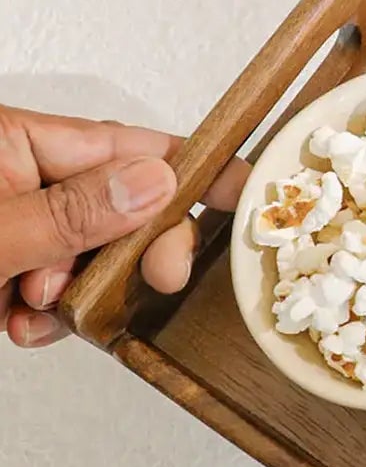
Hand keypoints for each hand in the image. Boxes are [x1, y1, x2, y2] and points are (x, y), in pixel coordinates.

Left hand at [0, 106, 245, 346]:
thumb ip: (70, 212)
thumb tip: (157, 182)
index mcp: (11, 143)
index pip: (123, 147)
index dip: (187, 169)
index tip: (240, 193)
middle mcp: (20, 180)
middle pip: (121, 204)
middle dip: (134, 249)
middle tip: (160, 276)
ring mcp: (18, 229)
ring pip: (94, 258)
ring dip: (82, 293)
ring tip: (34, 306)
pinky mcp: (9, 274)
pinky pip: (62, 294)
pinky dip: (52, 318)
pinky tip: (20, 323)